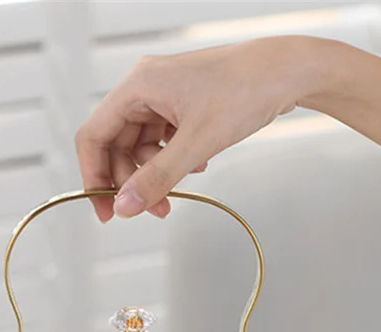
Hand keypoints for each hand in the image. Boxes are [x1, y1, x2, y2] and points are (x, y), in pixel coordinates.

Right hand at [74, 36, 317, 220]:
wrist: (286, 73)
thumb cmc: (245, 90)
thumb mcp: (197, 143)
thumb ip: (157, 178)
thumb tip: (125, 207)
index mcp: (137, 86)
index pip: (93, 136)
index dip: (94, 177)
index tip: (106, 210)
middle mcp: (144, 88)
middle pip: (117, 146)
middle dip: (132, 182)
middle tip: (151, 210)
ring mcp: (163, 97)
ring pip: (140, 148)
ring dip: (154, 176)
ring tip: (176, 194)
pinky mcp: (181, 106)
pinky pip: (162, 143)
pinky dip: (172, 162)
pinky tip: (195, 168)